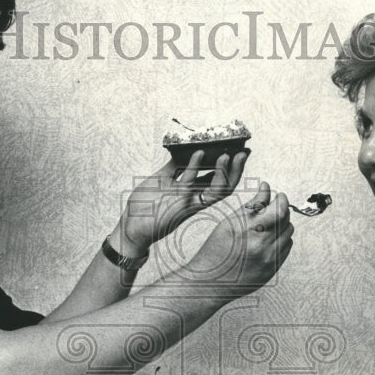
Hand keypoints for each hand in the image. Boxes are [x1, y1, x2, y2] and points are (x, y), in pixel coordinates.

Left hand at [117, 149, 248, 253]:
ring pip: (216, 191)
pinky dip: (196, 167)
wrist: (131, 225)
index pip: (218, 180)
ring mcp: (188, 203)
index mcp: (193, 194)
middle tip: (243, 153)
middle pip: (225, 186)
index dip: (231, 167)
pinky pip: (190, 185)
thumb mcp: (161, 181)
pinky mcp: (177, 204)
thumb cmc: (145, 205)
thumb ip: (174, 167)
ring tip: (227, 155)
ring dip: (224, 173)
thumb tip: (184, 149)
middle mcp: (195, 199)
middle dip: (236, 171)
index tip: (239, 152)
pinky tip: (198, 153)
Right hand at [191, 181, 293, 294]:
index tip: (279, 196)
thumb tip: (266, 188)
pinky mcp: (272, 269)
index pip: (280, 209)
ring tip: (268, 225)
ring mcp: (268, 258)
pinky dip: (281, 240)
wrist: (209, 281)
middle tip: (273, 208)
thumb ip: (252, 204)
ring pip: (288, 233)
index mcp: (248, 229)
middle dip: (281, 210)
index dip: (282, 199)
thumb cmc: (215, 250)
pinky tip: (268, 240)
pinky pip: (286, 248)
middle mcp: (261, 244)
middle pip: (286, 220)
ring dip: (282, 225)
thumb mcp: (230, 222)